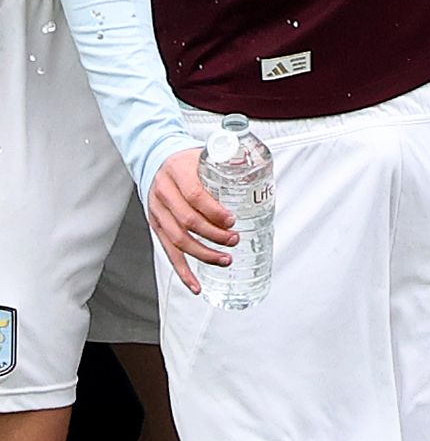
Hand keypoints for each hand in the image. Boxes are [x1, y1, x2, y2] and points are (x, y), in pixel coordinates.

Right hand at [146, 146, 236, 291]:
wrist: (158, 160)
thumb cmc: (189, 160)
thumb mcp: (206, 155)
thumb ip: (229, 165)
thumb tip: (263, 178)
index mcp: (177, 172)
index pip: (194, 195)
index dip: (214, 211)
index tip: (231, 220)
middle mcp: (163, 193)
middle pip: (187, 221)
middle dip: (213, 235)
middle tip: (234, 239)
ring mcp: (157, 212)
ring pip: (177, 240)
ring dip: (202, 254)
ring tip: (225, 260)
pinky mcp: (156, 226)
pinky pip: (168, 252)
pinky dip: (182, 271)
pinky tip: (195, 284)